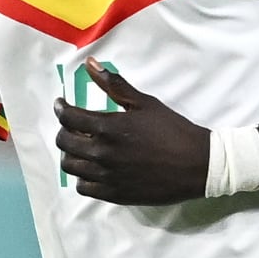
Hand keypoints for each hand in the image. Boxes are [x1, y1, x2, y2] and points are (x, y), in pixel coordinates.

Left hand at [54, 59, 209, 204]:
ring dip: (70, 154)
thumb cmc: (172, 130)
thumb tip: (89, 63)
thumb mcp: (144, 103)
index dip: (61, 108)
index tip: (62, 104)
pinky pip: (83, 187)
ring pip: (70, 166)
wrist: (198, 165)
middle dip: (64, 130)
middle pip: (64, 142)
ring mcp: (106, 176)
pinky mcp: (114, 194)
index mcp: (108, 127)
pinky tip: (91, 168)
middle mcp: (102, 153)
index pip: (68, 118)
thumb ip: (114, 85)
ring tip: (80, 146)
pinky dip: (82, 176)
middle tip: (72, 125)